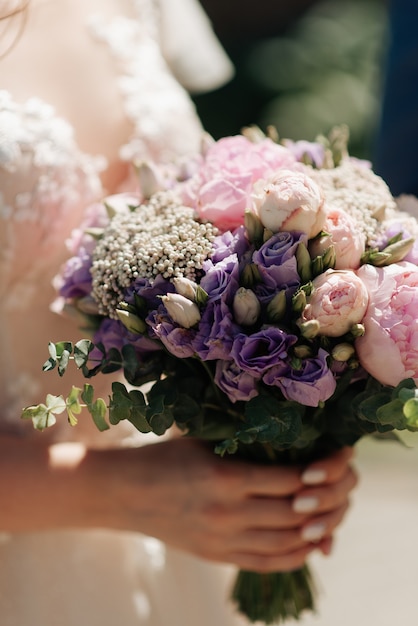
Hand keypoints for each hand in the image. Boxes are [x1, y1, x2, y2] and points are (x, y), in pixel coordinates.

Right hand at [86, 439, 356, 572]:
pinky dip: (298, 554)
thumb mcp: (205, 439)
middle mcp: (227, 512)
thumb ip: (246, 444)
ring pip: (288, 542)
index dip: (325, 469)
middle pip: (297, 513)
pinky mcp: (218, 556)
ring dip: (320, 529)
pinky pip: (269, 563)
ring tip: (334, 512)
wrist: (124, 492)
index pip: (292, 478)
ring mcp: (223, 539)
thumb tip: (296, 443)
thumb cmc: (166, 456)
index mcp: (224, 475)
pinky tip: (312, 542)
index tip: (341, 457)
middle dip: (331, 499)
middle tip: (345, 484)